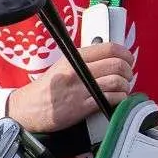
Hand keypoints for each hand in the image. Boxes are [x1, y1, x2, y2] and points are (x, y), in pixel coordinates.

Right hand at [6, 42, 135, 132]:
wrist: (29, 108)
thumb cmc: (48, 88)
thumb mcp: (63, 65)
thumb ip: (84, 60)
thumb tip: (110, 58)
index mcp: (74, 57)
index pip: (109, 48)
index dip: (125, 53)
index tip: (128, 59)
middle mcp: (78, 70)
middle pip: (116, 64)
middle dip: (128, 71)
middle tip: (126, 76)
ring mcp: (80, 89)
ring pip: (116, 82)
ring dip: (125, 86)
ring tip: (122, 89)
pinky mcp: (82, 107)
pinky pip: (110, 99)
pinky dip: (119, 99)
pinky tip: (116, 100)